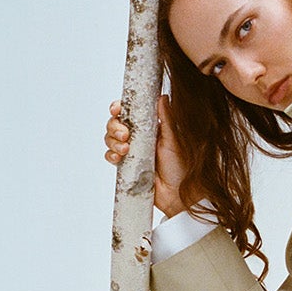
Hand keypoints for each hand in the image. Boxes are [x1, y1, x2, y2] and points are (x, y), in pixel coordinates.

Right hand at [102, 93, 187, 216]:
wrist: (177, 194)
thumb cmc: (181, 167)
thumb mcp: (174, 140)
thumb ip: (167, 119)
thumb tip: (162, 96)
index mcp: (150, 126)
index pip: (130, 111)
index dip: (120, 108)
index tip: (117, 109)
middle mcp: (139, 136)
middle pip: (115, 123)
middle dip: (115, 127)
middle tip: (125, 135)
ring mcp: (131, 151)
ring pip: (110, 138)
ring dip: (113, 141)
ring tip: (125, 150)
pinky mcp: (126, 166)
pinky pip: (111, 156)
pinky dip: (111, 155)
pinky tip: (119, 158)